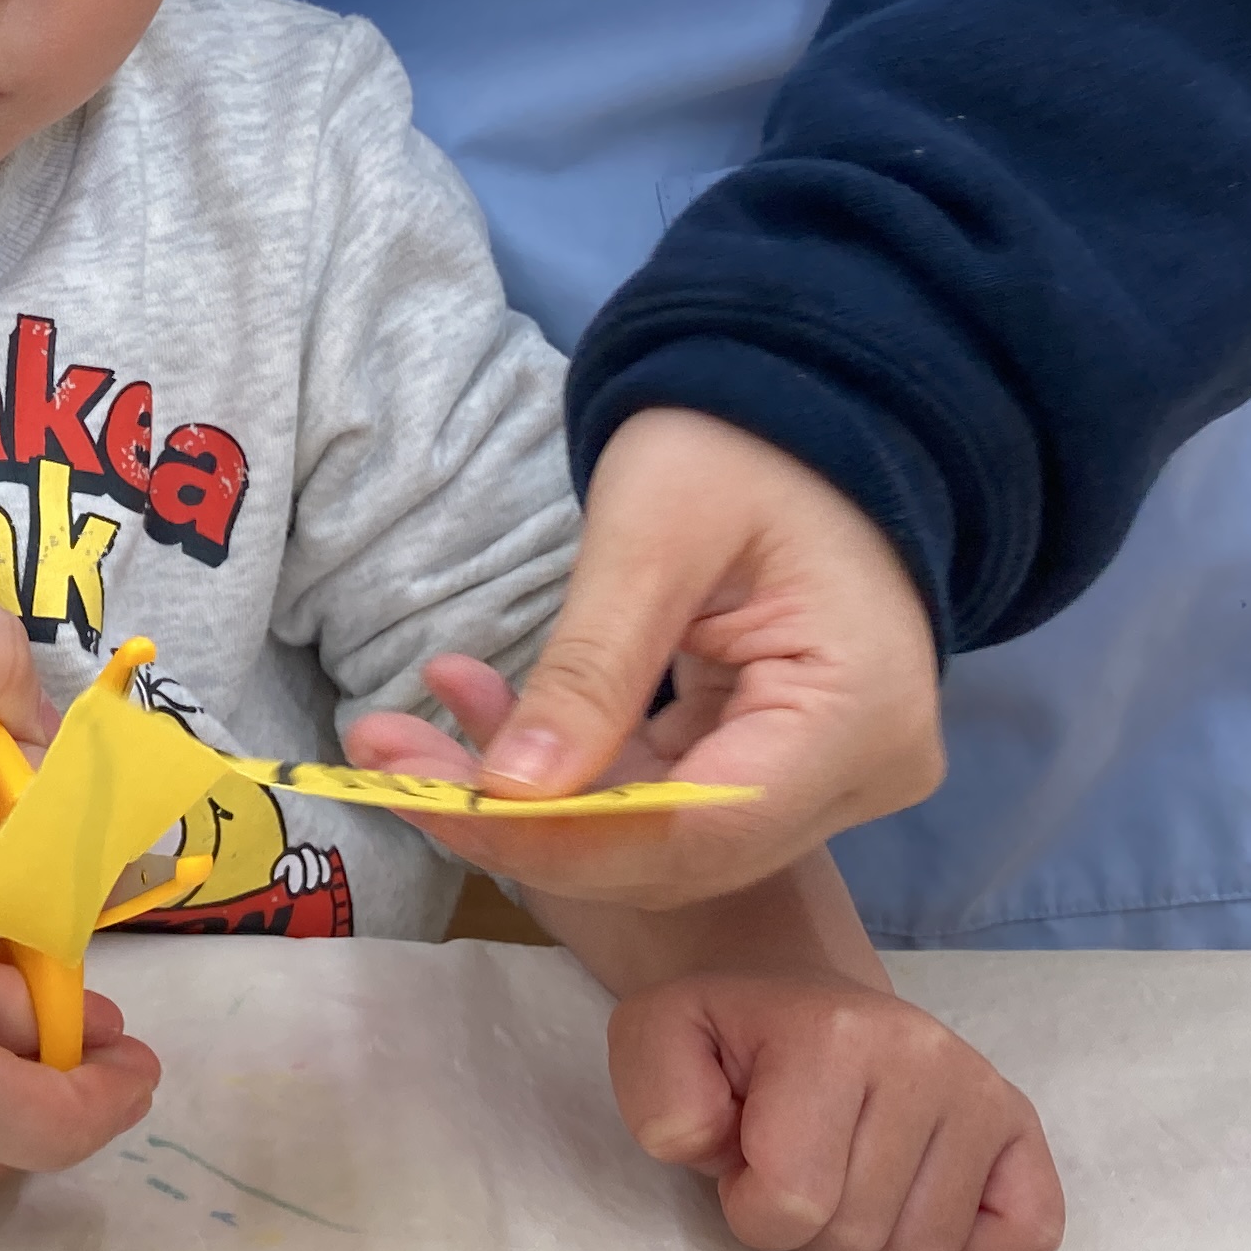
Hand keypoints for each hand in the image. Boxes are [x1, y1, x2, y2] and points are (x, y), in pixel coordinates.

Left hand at [359, 409, 942, 910]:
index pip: (699, 829)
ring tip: (400, 737)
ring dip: (527, 795)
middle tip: (386, 761)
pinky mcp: (784, 760)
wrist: (806, 401)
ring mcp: (831, 774)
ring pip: (657, 833)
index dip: (559, 838)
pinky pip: (664, 792)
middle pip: (675, 848)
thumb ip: (589, 669)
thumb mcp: (653, 536)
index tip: (430, 802)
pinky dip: (566, 763)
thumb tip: (505, 797)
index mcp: (861, 712)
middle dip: (521, 819)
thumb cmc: (741, 439)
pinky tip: (473, 710)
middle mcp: (864, 770)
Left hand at [614, 967, 1062, 1250]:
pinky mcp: (1022, 1127)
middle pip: (858, 1235)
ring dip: (872, 1234)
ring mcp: (984, 1090)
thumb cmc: (730, 1039)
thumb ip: (662, 1098)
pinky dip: (967, 1243)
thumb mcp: (658, 1042)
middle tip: (795, 1162)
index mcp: (833, 1033)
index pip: (791, 1203)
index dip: (750, 1206)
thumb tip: (716, 1146)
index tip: (744, 1161)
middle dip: (808, 1225)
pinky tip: (914, 1188)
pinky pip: (1024, 1238)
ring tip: (845, 1165)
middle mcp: (926, 1055)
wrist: (795, 995)